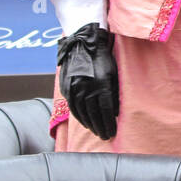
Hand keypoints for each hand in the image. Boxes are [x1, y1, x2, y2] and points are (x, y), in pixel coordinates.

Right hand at [57, 24, 119, 140]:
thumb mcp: (113, 74)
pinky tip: (85, 122)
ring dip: (90, 124)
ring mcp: (74, 88)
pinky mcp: (66, 87)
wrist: (82, 43)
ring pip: (82, 113)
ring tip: (96, 131)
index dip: (109, 124)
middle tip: (105, 136)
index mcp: (101, 85)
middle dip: (100, 127)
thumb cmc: (102, 58)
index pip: (106, 111)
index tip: (112, 133)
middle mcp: (86, 88)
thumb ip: (114, 93)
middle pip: (94, 114)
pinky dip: (79, 117)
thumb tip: (115, 113)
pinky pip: (72, 107)